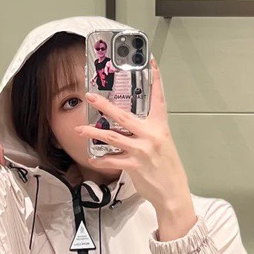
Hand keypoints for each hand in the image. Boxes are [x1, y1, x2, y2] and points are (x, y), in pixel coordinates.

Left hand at [74, 58, 196, 235]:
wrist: (172, 191)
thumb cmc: (167, 168)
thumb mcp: (162, 144)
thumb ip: (147, 132)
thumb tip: (127, 125)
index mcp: (160, 126)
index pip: (159, 98)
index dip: (155, 79)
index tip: (151, 62)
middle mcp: (151, 135)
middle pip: (123, 116)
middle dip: (104, 105)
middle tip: (90, 96)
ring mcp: (142, 150)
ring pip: (112, 136)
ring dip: (93, 132)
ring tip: (80, 129)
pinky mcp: (134, 165)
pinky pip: (111, 159)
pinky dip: (100, 159)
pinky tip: (91, 158)